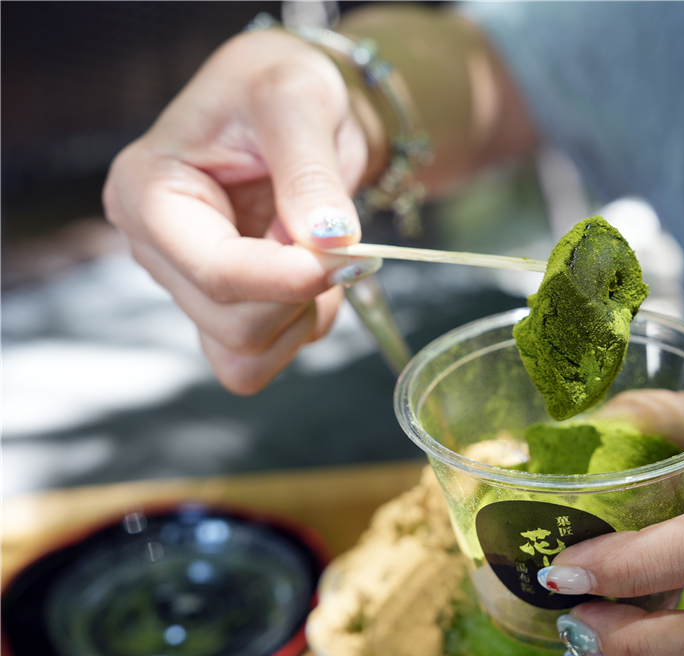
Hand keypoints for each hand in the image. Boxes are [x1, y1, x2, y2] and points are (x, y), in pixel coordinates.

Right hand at [103, 28, 375, 393]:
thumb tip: (331, 240)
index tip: (349, 254)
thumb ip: (311, 172)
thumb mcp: (298, 99)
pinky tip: (315, 276)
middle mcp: (156, 248)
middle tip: (340, 237)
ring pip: (246, 355)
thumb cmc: (278, 85)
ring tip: (320, 252)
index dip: (288, 277)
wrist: (294, 105)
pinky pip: (264, 355)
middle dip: (302, 293)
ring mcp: (188, 284)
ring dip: (302, 316)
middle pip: (233, 325)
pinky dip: (303, 325)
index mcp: (147, 191)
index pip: (216, 270)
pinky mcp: (222, 306)